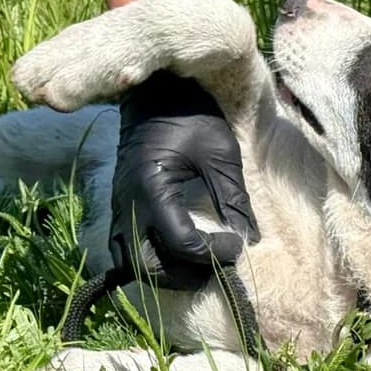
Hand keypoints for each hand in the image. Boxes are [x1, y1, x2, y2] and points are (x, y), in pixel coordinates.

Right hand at [109, 72, 259, 289]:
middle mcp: (128, 204)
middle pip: (148, 266)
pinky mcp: (119, 208)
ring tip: (197, 265)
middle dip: (184, 275)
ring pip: (131, 264)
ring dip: (165, 273)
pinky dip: (147, 262)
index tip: (237, 243)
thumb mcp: (219, 154)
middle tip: (216, 265)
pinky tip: (174, 256)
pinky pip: (123, 250)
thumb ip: (233, 199)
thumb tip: (251, 238)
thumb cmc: (190, 117)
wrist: (156, 94)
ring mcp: (119, 208)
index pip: (180, 243)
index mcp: (152, 188)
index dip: (212, 253)